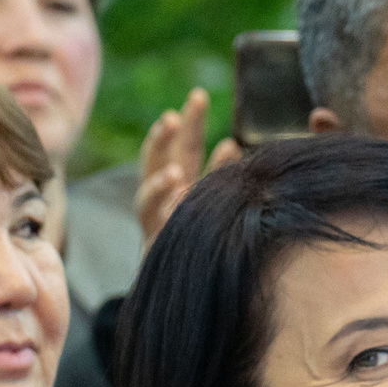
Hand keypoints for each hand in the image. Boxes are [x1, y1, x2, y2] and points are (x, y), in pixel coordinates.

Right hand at [134, 89, 240, 253]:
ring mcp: (157, 225)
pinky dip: (163, 214)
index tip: (198, 96)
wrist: (187, 290)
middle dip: (170, 134)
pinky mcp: (156, 249)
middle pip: (164, 161)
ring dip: (160, 181)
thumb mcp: (223, 206)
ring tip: (175, 173)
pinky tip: (175, 203)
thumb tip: (238, 146)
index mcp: (182, 188)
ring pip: (148, 197)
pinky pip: (155, 229)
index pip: (183, 149)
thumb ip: (226, 179)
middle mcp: (165, 201)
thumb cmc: (210, 247)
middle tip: (182, 109)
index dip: (188, 123)